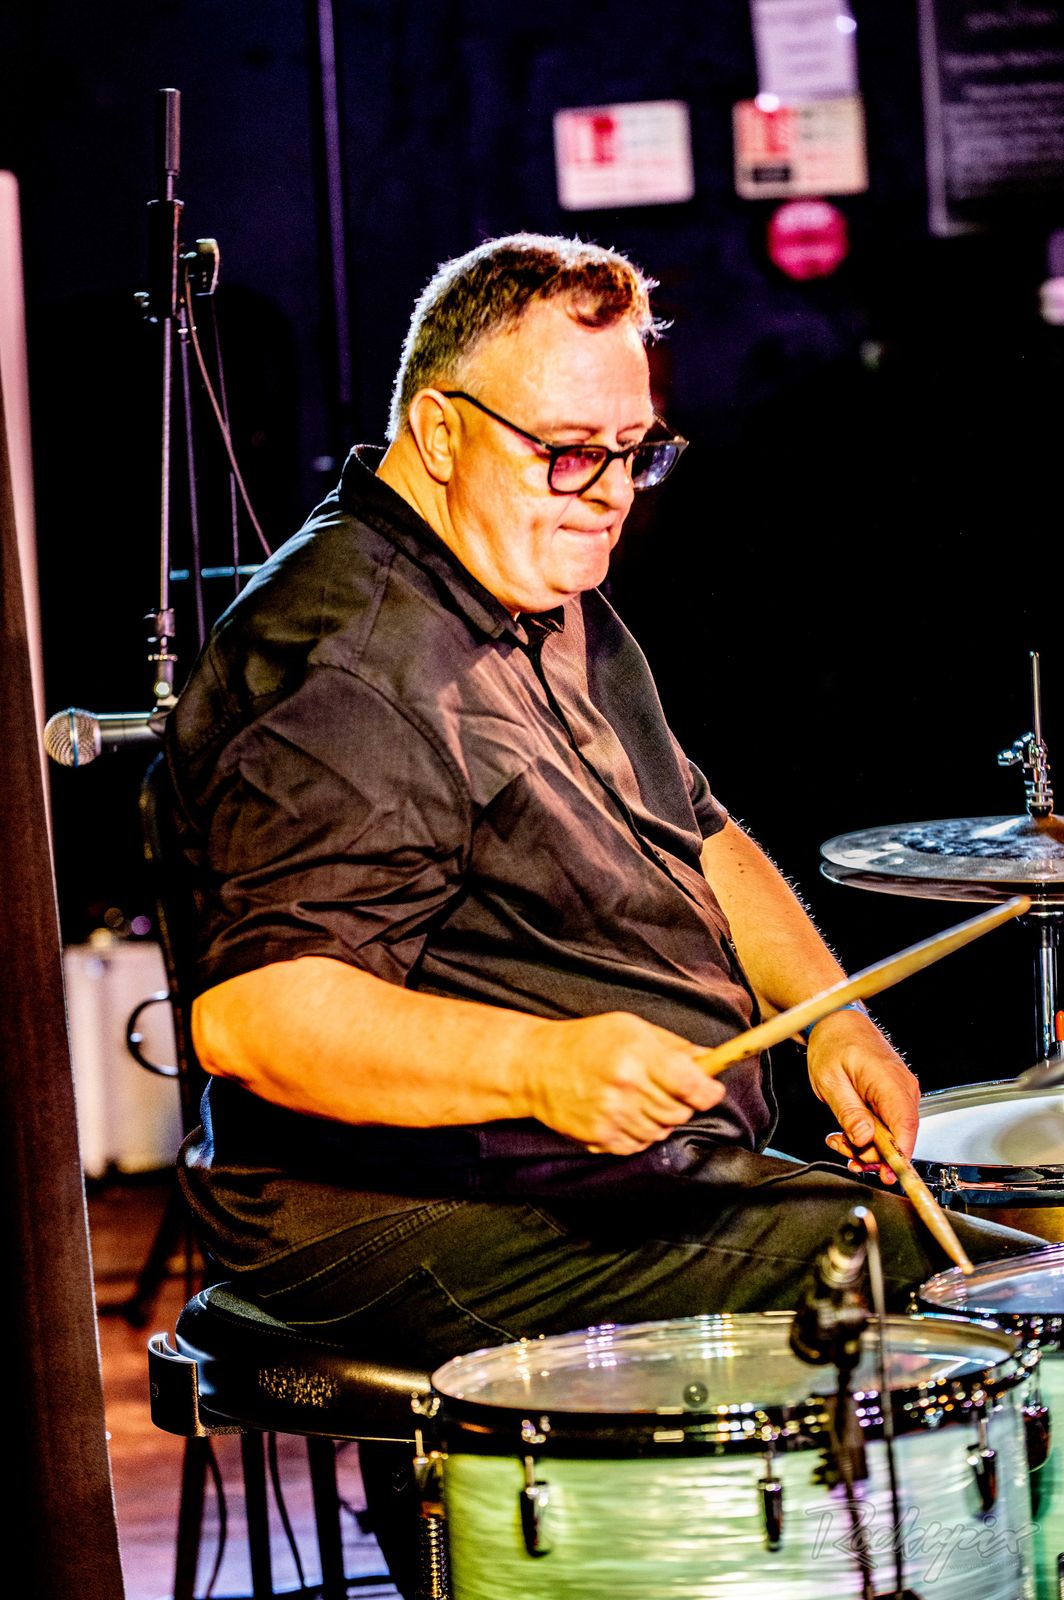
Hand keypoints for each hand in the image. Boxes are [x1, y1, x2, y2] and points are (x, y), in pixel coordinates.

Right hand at [523, 1011, 725, 1155]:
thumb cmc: (585, 1042)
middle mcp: (627, 1088)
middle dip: (682, 1102)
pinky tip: (625, 1113)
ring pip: (662, 1131)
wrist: (536, 1067)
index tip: (711, 1089)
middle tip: (668, 1088)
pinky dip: (640, 1133)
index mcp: (638, 1056)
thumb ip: (673, 1045)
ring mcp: (613, 1116)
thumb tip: (708, 1059)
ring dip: (660, 1119)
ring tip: (640, 1098)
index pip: (691, 1085)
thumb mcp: (631, 1028)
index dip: (708, 1091)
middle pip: (680, 1112)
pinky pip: (639, 1145)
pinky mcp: (601, 1137)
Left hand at [806, 1010, 918, 1184]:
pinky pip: (886, 1126)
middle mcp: (903, 1090)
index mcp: (890, 1083)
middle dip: (871, 1152)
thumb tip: (864, 1138)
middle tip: (841, 1148)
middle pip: (898, 1138)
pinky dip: (868, 1134)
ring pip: (891, 1135)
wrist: (837, 1023)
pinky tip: (848, 1131)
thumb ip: (849, 1112)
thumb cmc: (834, 1044)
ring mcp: (900, 1094)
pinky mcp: (893, 1098)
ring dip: (865, 1144)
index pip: (905, 1127)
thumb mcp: (831, 1081)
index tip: (888, 1176)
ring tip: (838, 1138)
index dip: (899, 1157)